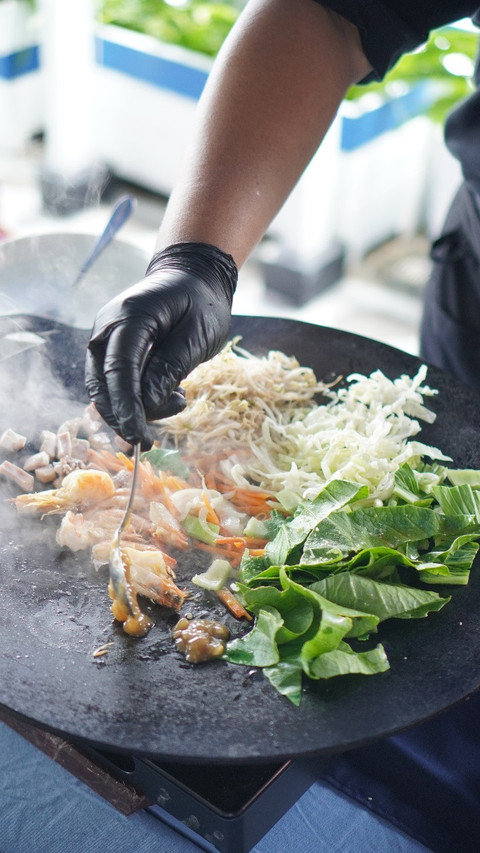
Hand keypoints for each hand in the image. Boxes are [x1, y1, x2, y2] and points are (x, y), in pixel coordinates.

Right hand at [85, 242, 237, 448]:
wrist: (192, 277)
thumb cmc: (201, 303)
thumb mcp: (197, 335)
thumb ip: (171, 366)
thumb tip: (147, 403)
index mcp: (130, 315)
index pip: (119, 368)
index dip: (126, 406)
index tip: (137, 435)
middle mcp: (108, 325)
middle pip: (102, 383)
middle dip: (123, 416)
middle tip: (151, 440)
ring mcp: (105, 337)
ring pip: (104, 387)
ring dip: (133, 408)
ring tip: (177, 400)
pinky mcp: (110, 349)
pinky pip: (113, 382)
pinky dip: (134, 398)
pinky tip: (168, 395)